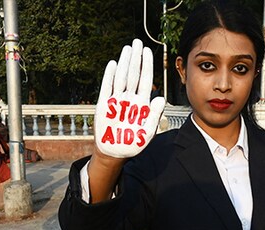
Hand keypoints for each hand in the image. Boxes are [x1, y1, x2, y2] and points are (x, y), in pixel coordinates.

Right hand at [95, 39, 165, 158]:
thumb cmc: (133, 143)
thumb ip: (154, 116)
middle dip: (136, 59)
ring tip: (127, 48)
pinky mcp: (105, 105)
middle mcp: (130, 99)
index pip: (146, 81)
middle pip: (134, 75)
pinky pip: (107, 88)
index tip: (148, 52)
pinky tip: (113, 64)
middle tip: (137, 42)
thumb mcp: (147, 132)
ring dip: (124, 63)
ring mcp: (117, 101)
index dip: (147, 66)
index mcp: (142, 104)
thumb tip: (159, 98)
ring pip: (121, 77)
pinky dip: (109, 76)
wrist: (115, 152)